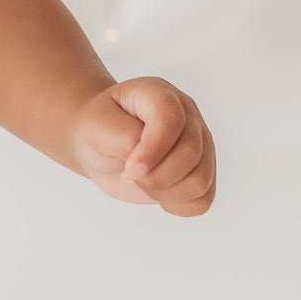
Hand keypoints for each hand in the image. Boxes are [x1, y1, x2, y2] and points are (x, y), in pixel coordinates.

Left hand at [71, 77, 216, 215]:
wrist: (101, 145)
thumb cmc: (99, 129)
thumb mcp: (98, 126)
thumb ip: (126, 139)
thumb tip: (150, 164)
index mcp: (160, 95)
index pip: (171, 119)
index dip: (153, 149)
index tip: (129, 169)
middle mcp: (188, 116)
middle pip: (190, 154)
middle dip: (155, 177)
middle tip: (128, 175)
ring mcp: (200, 144)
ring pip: (200, 180)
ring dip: (165, 192)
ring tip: (141, 183)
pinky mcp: (203, 171)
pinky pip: (202, 199)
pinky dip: (177, 205)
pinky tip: (157, 194)